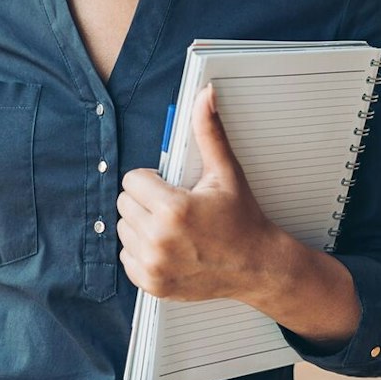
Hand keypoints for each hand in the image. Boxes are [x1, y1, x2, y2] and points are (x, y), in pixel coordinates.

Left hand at [116, 82, 292, 305]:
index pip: (132, 180)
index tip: (173, 188)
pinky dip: (141, 250)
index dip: (152, 180)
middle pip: (124, 203)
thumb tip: (205, 95)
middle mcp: (159, 240)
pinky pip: (126, 256)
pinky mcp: (151, 285)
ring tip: (172, 227)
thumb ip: (208, 131)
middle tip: (174, 208)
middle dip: (146, 200)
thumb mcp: (226, 172)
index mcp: (173, 210)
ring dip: (141, 224)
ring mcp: (153, 266)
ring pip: (123, 229)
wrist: (257, 266)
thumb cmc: (242, 218)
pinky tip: (168, 247)